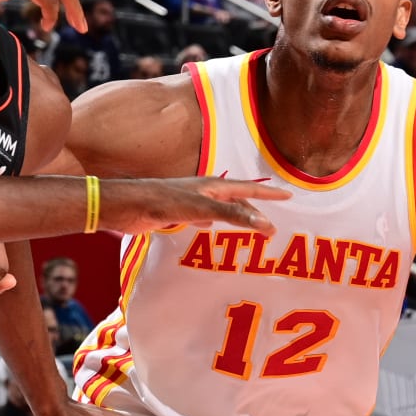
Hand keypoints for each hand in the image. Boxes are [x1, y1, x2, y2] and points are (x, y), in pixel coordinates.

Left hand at [101, 177, 292, 235]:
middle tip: (270, 221)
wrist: (127, 206)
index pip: (247, 189)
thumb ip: (233, 215)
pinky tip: (209, 230)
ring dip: (234, 216)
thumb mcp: (202, 208)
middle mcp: (202, 191)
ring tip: (248, 225)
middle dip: (253, 208)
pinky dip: (212, 223)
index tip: (289, 195)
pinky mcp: (175, 213)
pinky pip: (201, 218)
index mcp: (212, 186)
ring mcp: (188, 202)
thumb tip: (266, 224)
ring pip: (219, 208)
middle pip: (235, 199)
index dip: (267, 194)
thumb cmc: (163, 202)